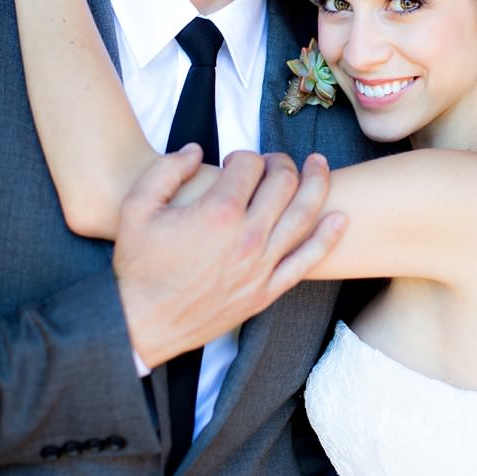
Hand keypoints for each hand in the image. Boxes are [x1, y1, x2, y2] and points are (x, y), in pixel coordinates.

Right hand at [114, 146, 347, 367]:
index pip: (250, 166)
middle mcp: (248, 236)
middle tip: (275, 161)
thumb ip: (166, 170)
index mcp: (218, 212)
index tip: (236, 161)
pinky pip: (308, 259)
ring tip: (319, 165)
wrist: (141, 325)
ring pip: (304, 214)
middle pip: (283, 183)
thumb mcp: (136, 209)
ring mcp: (262, 265)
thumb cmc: (138, 267)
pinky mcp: (268, 290)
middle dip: (281, 163)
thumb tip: (196, 150)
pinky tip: (340, 218)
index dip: (244, 155)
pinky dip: (327, 236)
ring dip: (316, 183)